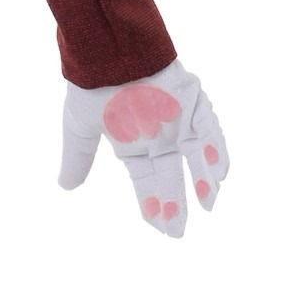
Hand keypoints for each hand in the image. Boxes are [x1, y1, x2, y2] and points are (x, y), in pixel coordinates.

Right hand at [59, 60, 228, 239]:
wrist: (106, 51)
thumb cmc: (90, 88)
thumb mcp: (79, 130)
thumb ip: (77, 159)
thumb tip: (64, 186)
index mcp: (132, 143)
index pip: (147, 181)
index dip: (154, 204)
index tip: (162, 229)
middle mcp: (157, 135)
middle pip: (172, 175)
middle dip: (177, 203)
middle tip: (181, 231)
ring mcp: (176, 119)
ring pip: (195, 156)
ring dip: (202, 179)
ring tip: (209, 203)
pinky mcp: (191, 101)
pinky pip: (209, 129)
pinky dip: (215, 149)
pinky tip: (218, 172)